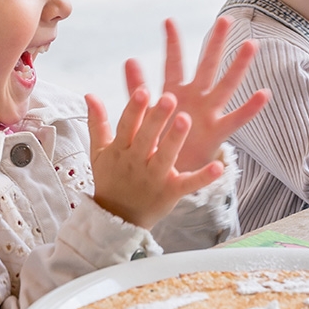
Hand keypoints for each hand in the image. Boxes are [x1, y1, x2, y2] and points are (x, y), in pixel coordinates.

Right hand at [85, 88, 225, 229]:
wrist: (116, 218)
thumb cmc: (111, 179)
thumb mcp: (99, 151)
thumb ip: (97, 122)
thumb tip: (90, 94)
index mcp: (120, 149)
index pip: (127, 125)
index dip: (134, 109)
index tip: (144, 90)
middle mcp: (137, 162)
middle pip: (147, 138)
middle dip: (157, 118)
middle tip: (169, 98)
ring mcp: (155, 178)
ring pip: (166, 156)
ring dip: (175, 139)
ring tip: (186, 119)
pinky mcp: (171, 192)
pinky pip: (189, 184)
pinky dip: (204, 177)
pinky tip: (219, 167)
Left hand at [124, 17, 269, 172]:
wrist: (168, 171)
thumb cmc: (158, 139)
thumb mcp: (144, 112)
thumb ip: (136, 87)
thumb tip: (128, 59)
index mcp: (175, 92)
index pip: (173, 64)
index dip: (171, 44)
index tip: (168, 20)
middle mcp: (195, 98)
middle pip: (207, 66)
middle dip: (215, 44)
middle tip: (225, 19)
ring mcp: (209, 113)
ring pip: (226, 86)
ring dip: (238, 66)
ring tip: (250, 45)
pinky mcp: (217, 133)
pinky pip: (236, 119)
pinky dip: (250, 108)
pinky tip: (264, 93)